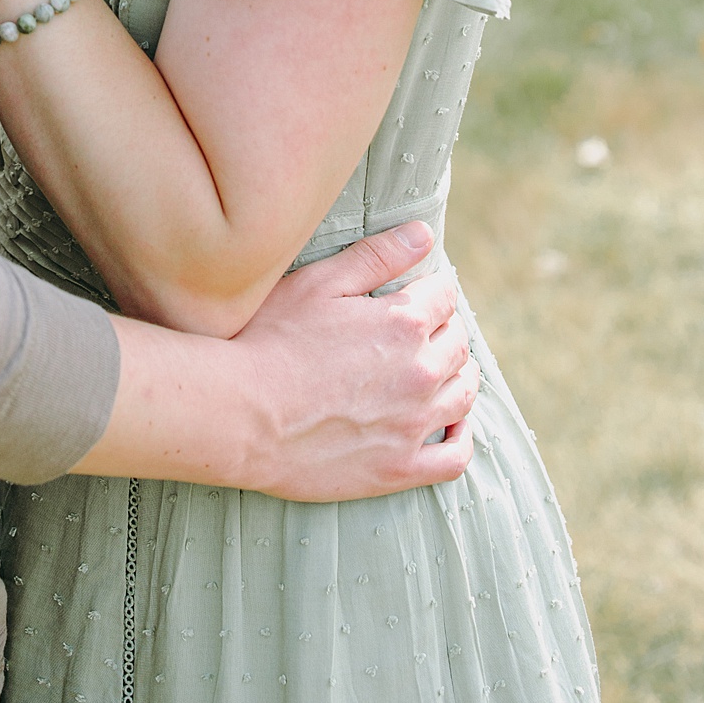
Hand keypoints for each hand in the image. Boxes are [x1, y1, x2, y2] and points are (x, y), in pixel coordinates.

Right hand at [232, 222, 477, 500]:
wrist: (240, 414)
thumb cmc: (269, 340)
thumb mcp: (317, 284)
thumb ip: (375, 256)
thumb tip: (423, 234)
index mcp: (403, 322)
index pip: (443, 295)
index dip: (429, 289)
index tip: (414, 292)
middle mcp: (420, 372)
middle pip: (457, 342)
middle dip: (443, 328)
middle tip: (419, 329)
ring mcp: (414, 424)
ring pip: (463, 393)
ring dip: (458, 374)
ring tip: (438, 368)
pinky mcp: (401, 468)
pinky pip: (455, 456)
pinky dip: (462, 438)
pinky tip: (452, 425)